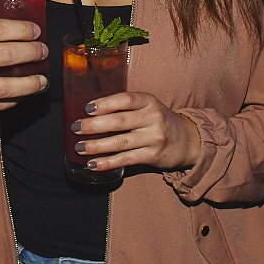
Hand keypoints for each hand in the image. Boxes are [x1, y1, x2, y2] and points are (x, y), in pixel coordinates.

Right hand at [0, 18, 47, 119]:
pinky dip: (11, 101)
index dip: (22, 30)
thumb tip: (13, 35)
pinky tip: (20, 96)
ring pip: (5, 86)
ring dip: (29, 84)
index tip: (35, 32)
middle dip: (31, 53)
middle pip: (6, 55)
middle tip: (42, 53)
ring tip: (42, 81)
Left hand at [70, 91, 200, 172]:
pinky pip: (126, 160)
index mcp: (149, 101)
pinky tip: (93, 164)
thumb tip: (91, 111)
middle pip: (119, 121)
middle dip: (93, 125)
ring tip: (79, 147)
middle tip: (75, 128)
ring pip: (120, 142)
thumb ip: (126, 106)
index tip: (87, 108)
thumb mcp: (148, 106)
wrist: (187, 141)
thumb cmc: (159, 121)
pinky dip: (108, 162)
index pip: (125, 99)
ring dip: (96, 146)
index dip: (105, 103)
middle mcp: (153, 118)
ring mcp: (154, 138)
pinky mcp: (153, 156)